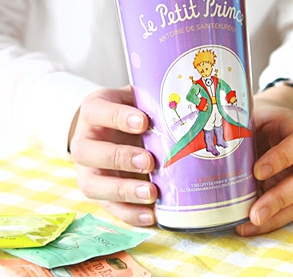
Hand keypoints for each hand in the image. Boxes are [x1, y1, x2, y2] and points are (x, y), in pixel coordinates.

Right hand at [69, 86, 157, 225]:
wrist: (110, 128)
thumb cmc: (128, 110)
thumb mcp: (135, 98)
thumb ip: (150, 102)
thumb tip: (189, 109)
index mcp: (93, 111)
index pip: (97, 111)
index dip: (117, 117)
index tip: (143, 122)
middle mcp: (84, 141)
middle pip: (87, 153)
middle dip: (119, 158)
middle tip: (148, 161)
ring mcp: (87, 170)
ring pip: (93, 185)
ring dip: (123, 191)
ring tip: (151, 193)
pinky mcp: (99, 192)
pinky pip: (109, 207)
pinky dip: (129, 214)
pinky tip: (151, 215)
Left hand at [236, 88, 292, 235]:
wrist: (269, 122)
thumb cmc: (258, 118)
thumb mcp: (251, 114)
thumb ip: (239, 125)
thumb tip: (202, 140)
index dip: (283, 158)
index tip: (257, 170)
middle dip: (281, 198)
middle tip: (255, 212)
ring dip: (275, 216)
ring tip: (249, 224)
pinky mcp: (292, 192)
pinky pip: (288, 211)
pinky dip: (269, 221)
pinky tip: (247, 226)